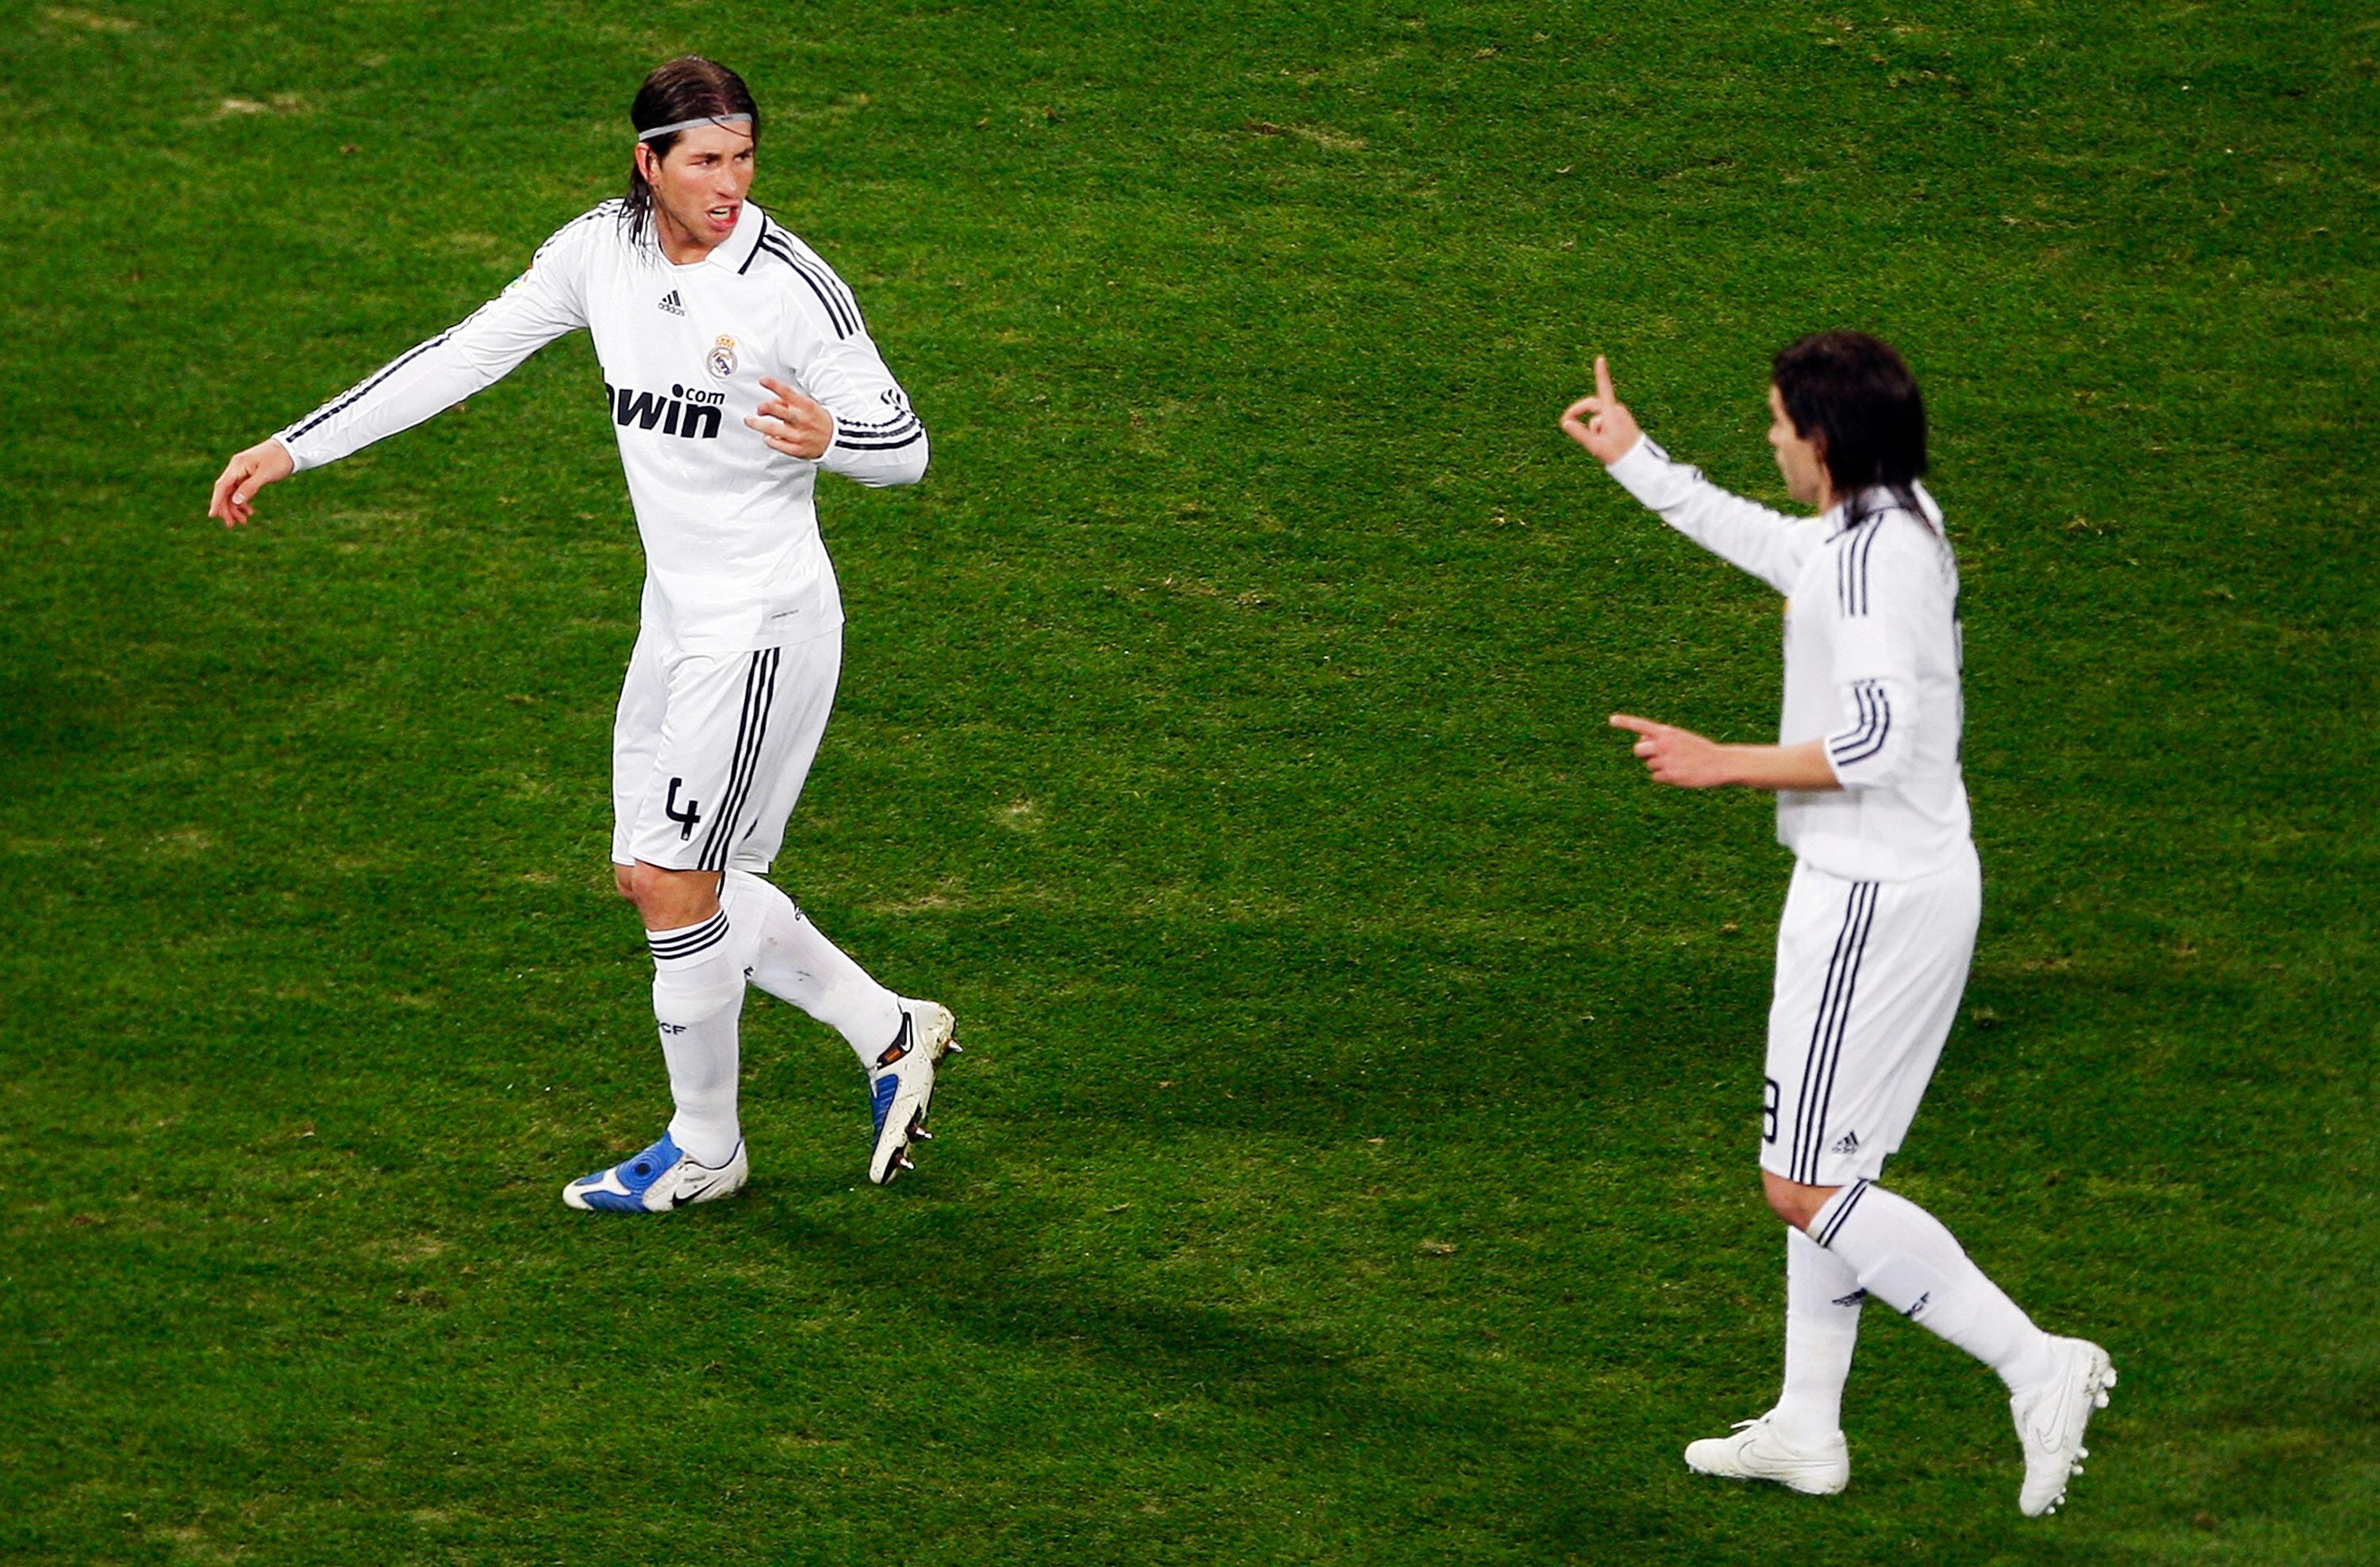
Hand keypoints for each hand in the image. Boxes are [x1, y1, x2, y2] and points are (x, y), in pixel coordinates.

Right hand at [207, 438, 295, 526]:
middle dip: (227, 509)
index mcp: (237, 466)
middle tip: (232, 525)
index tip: (212, 516)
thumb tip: (235, 501)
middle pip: (225, 492)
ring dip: (235, 508)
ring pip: (232, 493)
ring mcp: (241, 472)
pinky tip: (250, 511)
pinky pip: (240, 491)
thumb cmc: (279, 459)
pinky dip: (243, 502)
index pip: (222, 486)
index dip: (216, 501)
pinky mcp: (248, 476)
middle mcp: (235, 469)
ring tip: (244, 522)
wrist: (290, 449)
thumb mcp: (266, 475)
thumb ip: (250, 487)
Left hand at [744, 375, 834, 459]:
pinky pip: (779, 445)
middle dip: (767, 409)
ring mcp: (800, 436)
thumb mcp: (807, 406)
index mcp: (807, 406)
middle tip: (758, 408)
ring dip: (759, 425)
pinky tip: (767, 436)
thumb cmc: (817, 420)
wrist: (835, 440)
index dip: (774, 385)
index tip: (762, 380)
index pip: (789, 393)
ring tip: (749, 420)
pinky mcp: (797, 450)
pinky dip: (770, 440)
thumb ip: (789, 403)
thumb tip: (771, 402)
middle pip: (781, 412)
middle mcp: (803, 420)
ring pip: (775, 430)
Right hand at [1559, 355, 1642, 465]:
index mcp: (1611, 413)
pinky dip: (1600, 431)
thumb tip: (1566, 423)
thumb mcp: (1596, 446)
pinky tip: (1606, 444)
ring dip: (1593, 429)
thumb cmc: (1618, 454)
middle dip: (1581, 415)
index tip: (1600, 359)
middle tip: (1567, 425)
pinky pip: (1605, 422)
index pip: (1604, 389)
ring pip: (1598, 417)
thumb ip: (1580, 433)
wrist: (1638, 463)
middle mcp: (1617, 410)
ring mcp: (1620, 416)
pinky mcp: (1622, 422)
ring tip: (1599, 446)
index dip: (1601, 374)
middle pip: (1592, 405)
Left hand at [1609, 712, 1735, 787]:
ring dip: (1659, 767)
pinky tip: (1680, 773)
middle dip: (1644, 754)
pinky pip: (1656, 777)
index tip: (1611, 720)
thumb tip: (1640, 742)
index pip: (1641, 725)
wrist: (1720, 763)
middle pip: (1638, 750)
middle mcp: (1664, 744)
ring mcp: (1666, 759)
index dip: (1625, 723)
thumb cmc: (1698, 750)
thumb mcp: (1680, 737)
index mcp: (1667, 732)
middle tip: (1658, 755)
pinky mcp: (1670, 775)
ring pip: (1649, 765)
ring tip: (1678, 764)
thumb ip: (1660, 737)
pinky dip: (1665, 778)